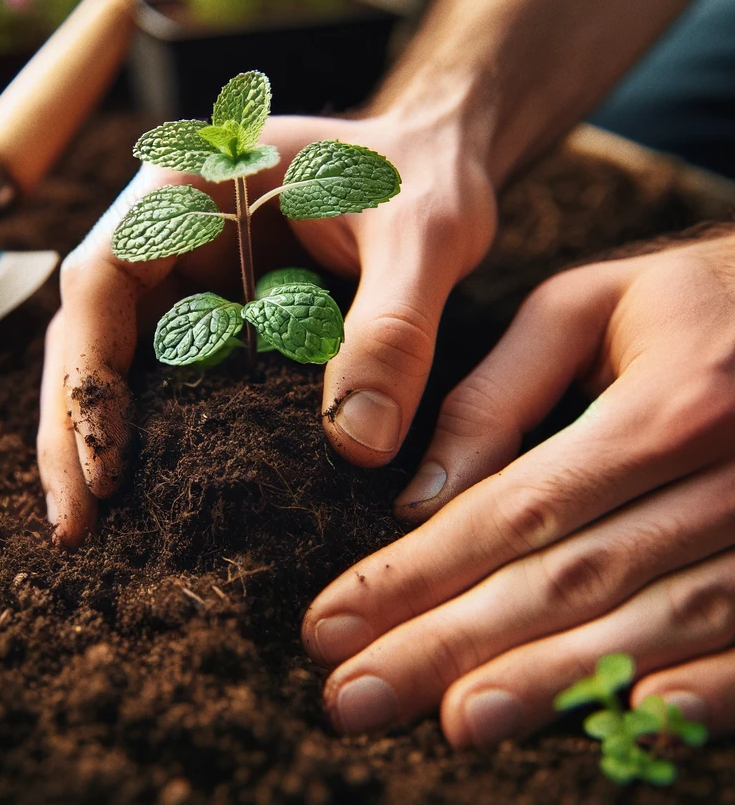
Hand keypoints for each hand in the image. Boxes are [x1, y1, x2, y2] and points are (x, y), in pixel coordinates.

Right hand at [37, 111, 495, 544]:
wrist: (436, 159)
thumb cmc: (422, 174)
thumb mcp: (420, 237)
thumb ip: (393, 329)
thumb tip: (356, 445)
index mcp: (188, 187)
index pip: (102, 278)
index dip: (90, 373)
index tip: (106, 466)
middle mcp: (167, 230)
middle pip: (88, 329)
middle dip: (73, 425)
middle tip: (75, 526)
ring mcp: (185, 271)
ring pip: (113, 356)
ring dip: (96, 436)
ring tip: (90, 527)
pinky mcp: (213, 309)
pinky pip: (165, 372)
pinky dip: (149, 430)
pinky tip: (150, 491)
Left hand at [302, 232, 734, 742]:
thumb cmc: (682, 303)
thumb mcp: (581, 310)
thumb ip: (497, 397)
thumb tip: (415, 499)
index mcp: (669, 399)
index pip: (517, 509)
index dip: (418, 573)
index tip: (332, 623)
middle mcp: (731, 472)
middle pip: (569, 580)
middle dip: (452, 645)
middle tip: (355, 697)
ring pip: (651, 625)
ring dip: (548, 682)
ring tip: (453, 721)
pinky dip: (699, 693)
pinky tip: (631, 725)